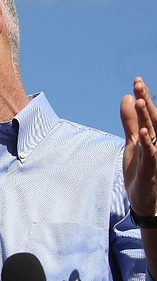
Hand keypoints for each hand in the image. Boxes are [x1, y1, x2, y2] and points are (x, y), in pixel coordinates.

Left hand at [120, 76, 156, 216]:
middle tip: (138, 83)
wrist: (147, 200)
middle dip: (146, 101)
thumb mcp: (132, 142)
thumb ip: (129, 121)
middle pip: (153, 118)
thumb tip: (126, 97)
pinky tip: (143, 133)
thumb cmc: (142, 169)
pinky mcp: (153, 170)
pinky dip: (148, 143)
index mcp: (154, 136)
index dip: (144, 96)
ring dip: (147, 117)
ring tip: (140, 101)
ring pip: (154, 133)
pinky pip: (152, 155)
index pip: (149, 113)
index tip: (137, 80)